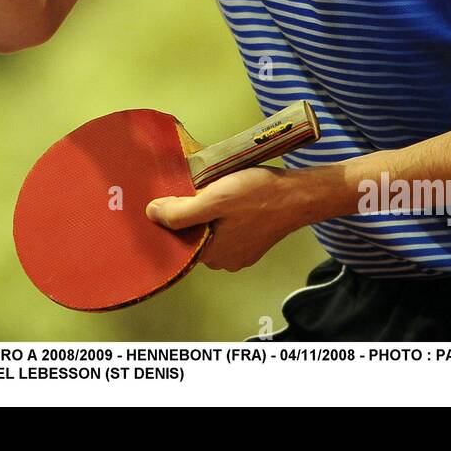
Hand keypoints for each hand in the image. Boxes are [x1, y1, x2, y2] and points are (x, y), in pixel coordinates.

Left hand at [145, 167, 308, 271]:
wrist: (298, 195)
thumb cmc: (257, 196)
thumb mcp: (213, 199)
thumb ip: (180, 212)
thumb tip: (151, 214)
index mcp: (211, 254)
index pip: (176, 242)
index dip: (167, 221)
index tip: (164, 201)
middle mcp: (224, 261)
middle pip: (193, 238)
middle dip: (188, 216)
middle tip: (189, 189)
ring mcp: (241, 254)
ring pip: (210, 233)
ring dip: (206, 214)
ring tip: (208, 190)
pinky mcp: (253, 244)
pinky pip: (227, 231)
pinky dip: (223, 217)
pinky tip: (227, 198)